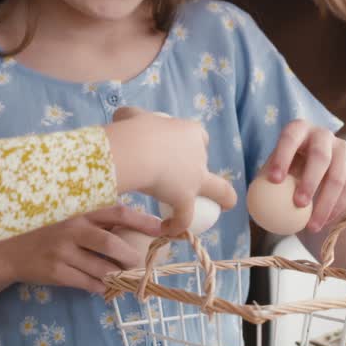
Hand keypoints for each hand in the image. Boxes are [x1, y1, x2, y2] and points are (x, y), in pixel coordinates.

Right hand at [0, 205, 163, 293]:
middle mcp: (73, 230)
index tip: (161, 228)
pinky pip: (87, 283)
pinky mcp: (56, 272)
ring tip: (128, 279)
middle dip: (131, 256)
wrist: (11, 251)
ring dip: (118, 276)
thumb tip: (134, 227)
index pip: (117, 213)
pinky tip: (105, 287)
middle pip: (111, 243)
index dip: (141, 220)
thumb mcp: (71, 220)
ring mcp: (63, 252)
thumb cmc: (49, 233)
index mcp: (81, 213)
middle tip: (143, 265)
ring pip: (101, 268)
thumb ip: (98, 222)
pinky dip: (100, 286)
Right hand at [105, 107, 236, 234]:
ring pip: (221, 191)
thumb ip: (131, 117)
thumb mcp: (132, 116)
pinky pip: (185, 216)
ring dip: (224, 199)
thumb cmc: (132, 131)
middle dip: (200, 170)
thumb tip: (121, 119)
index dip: (192, 144)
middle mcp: (198, 154)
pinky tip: (168, 229)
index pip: (199, 137)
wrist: (135, 150)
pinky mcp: (184, 198)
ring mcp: (195, 178)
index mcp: (190, 132)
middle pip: (206, 162)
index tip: (177, 150)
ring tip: (222, 207)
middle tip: (183, 178)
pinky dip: (178, 225)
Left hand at [260, 121, 345, 232]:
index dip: (282, 156)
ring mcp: (343, 148)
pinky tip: (325, 223)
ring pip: (338, 176)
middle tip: (298, 205)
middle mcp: (323, 135)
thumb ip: (264, 185)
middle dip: (310, 181)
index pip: (289, 137)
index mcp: (298, 130)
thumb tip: (250, 204)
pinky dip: (338, 208)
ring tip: (311, 226)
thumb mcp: (275, 175)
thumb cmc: (287, 176)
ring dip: (325, 203)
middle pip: (320, 155)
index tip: (274, 181)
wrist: (319, 180)